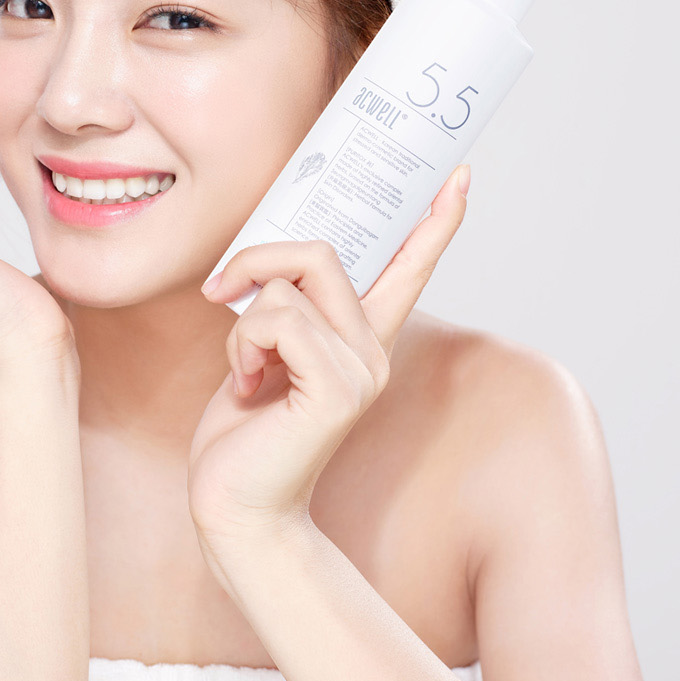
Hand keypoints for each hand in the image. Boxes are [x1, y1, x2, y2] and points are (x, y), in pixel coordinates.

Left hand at [187, 164, 469, 555]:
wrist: (236, 506)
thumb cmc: (244, 432)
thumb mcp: (263, 352)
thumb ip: (283, 308)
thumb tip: (268, 265)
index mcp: (362, 338)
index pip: (408, 266)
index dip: (433, 220)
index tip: (458, 174)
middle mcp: (373, 349)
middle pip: (322, 251)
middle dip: (259, 259)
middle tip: (221, 291)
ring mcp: (362, 369)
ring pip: (289, 284)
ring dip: (242, 320)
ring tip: (246, 369)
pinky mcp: (338, 387)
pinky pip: (277, 318)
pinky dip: (243, 344)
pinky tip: (247, 385)